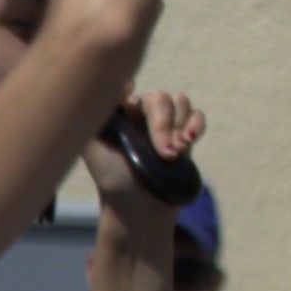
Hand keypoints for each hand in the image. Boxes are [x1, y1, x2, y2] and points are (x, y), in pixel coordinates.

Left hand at [91, 88, 203, 251]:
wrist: (138, 208)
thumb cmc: (111, 179)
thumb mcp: (93, 146)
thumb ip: (101, 113)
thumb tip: (129, 81)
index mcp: (120, 111)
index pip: (133, 88)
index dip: (137, 102)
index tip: (131, 114)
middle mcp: (142, 114)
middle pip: (160, 98)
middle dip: (164, 125)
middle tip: (165, 153)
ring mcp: (165, 124)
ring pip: (180, 102)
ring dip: (180, 126)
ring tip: (176, 152)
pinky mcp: (184, 136)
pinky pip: (197, 115)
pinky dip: (197, 124)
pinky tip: (190, 140)